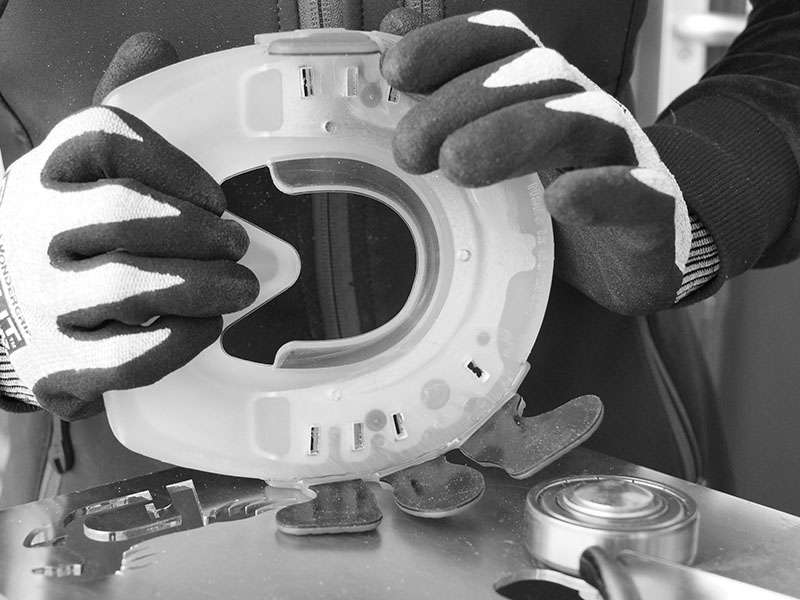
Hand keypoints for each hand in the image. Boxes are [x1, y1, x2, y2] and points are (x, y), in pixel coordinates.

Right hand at [0, 34, 257, 418]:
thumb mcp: (81, 174)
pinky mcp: (59, 364)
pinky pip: (127, 356)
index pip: (103, 139)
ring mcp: (42, 300)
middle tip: (238, 245)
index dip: (172, 164)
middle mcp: (32, 230)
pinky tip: (204, 327)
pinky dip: (178, 340)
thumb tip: (152, 44)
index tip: (217, 196)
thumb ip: (120, 119)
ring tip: (241, 288)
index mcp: (43, 173)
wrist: (4, 318)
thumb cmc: (66, 238)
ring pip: (127, 286)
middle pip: (122, 215)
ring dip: (199, 285)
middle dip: (195, 231)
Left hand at [381, 10, 691, 314]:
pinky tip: (562, 200)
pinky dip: (604, 190)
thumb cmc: (551, 204)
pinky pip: (641, 192)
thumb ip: (445, 95)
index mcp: (542, 96)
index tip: (396, 70)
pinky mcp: (654, 217)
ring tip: (458, 165)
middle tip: (410, 149)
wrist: (633, 260)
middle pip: (536, 75)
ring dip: (516, 133)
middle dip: (464, 101)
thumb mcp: (491, 151)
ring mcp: (624, 160)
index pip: (504, 43)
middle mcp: (584, 114)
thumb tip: (389, 37)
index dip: (452, 42)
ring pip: (583, 121)